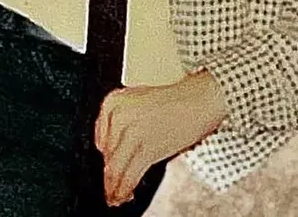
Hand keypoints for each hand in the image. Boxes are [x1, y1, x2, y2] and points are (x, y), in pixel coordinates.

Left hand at [94, 70, 227, 206]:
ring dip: (114, 187)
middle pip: (107, 154)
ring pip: (115, 168)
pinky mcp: (145, 148)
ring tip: (115, 197)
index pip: (100, 138)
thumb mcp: (138, 103)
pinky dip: (124, 189)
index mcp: (114, 101)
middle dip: (109, 173)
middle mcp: (118, 115)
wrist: (198, 100)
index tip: (107, 166)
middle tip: (110, 188)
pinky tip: (124, 196)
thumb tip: (111, 152)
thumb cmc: (173, 102)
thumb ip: (121, 123)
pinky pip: (129, 175)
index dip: (105, 156)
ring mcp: (131, 132)